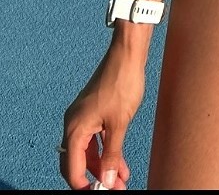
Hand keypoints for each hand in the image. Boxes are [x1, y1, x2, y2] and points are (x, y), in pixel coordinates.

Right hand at [59, 47, 144, 189]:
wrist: (127, 55)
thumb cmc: (122, 84)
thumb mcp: (119, 124)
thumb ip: (112, 154)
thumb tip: (106, 180)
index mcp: (74, 128)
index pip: (73, 168)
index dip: (85, 185)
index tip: (100, 193)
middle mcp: (73, 124)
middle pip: (78, 162)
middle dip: (94, 177)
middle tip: (113, 188)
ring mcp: (83, 117)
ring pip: (89, 151)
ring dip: (103, 165)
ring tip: (120, 180)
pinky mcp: (93, 112)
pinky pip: (95, 138)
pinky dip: (106, 150)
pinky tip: (119, 162)